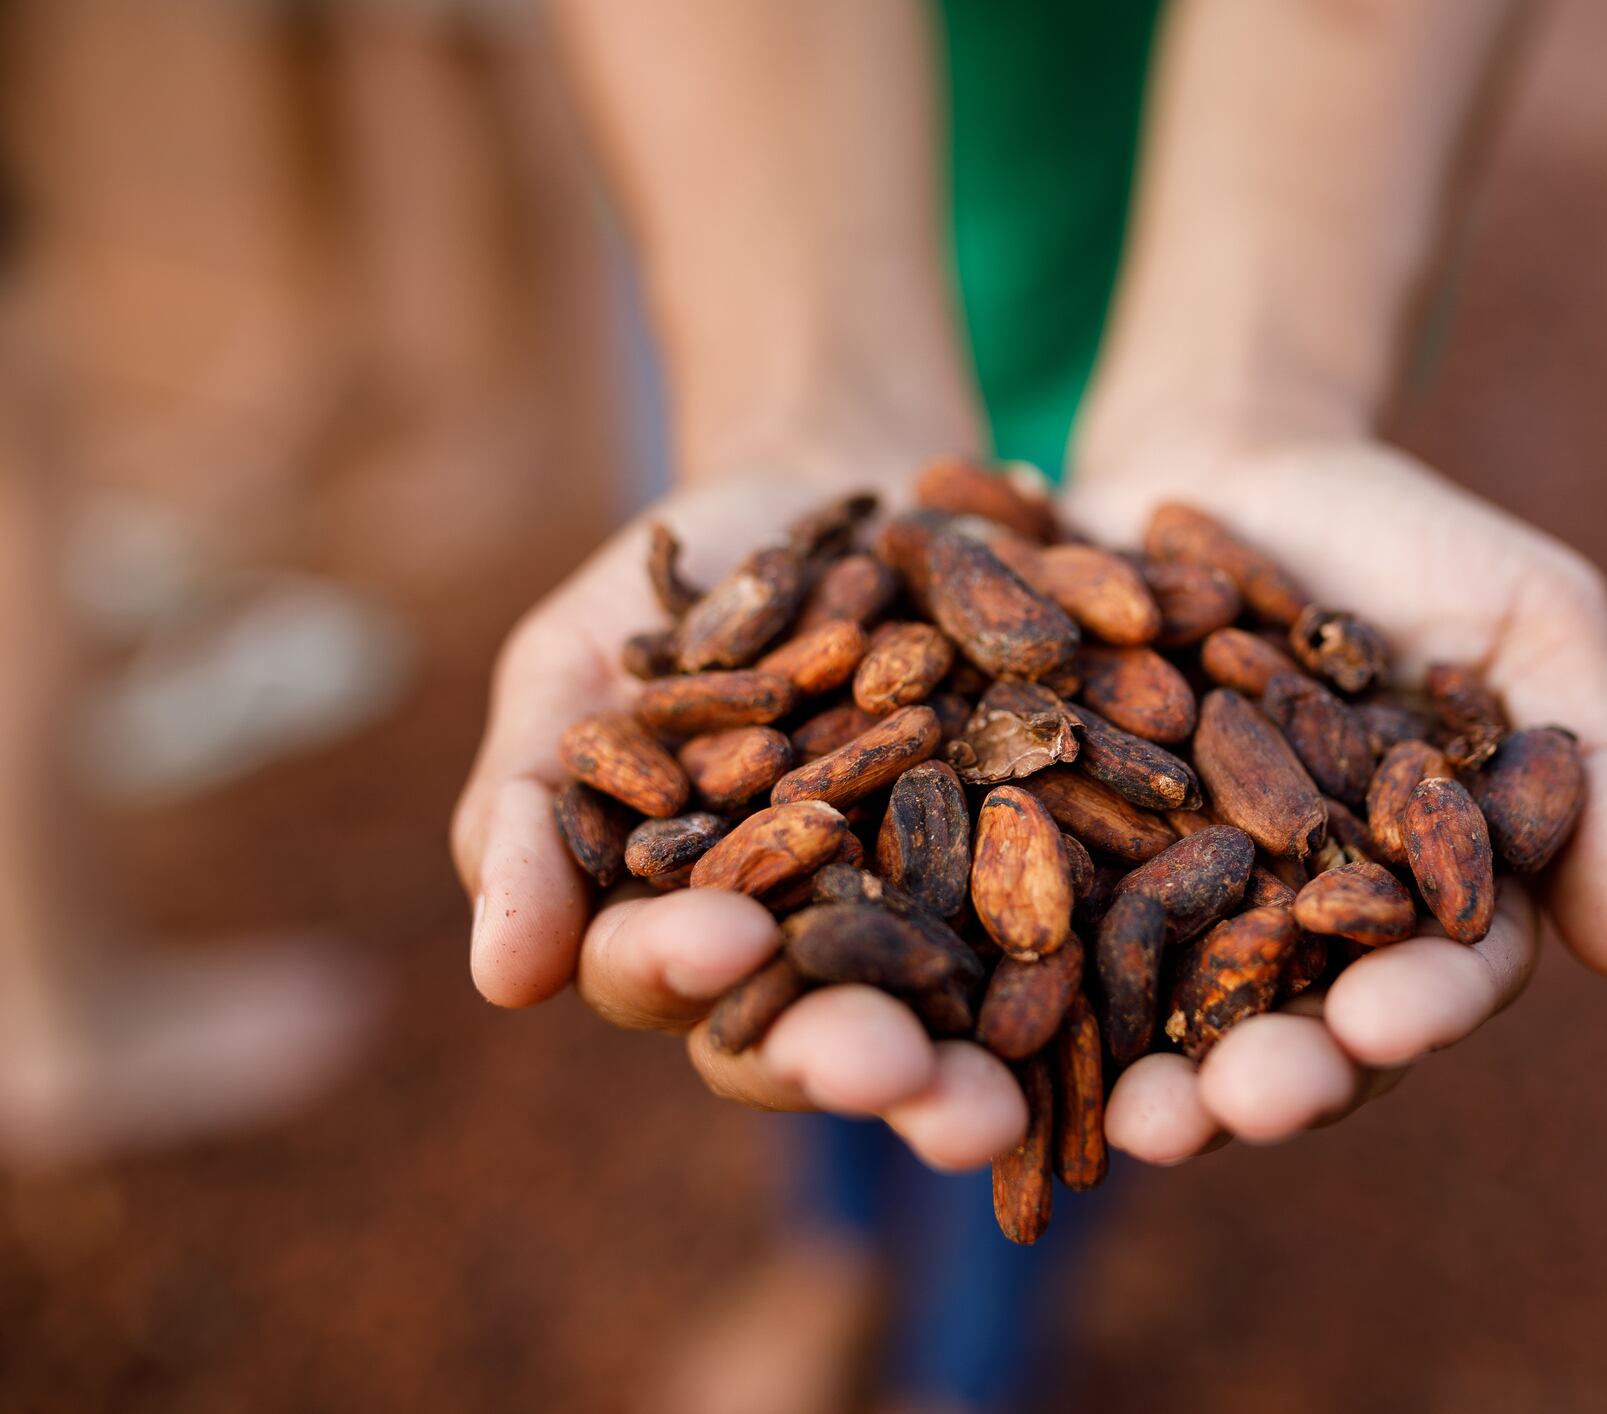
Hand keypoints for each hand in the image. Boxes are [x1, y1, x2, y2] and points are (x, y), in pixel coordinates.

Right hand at [450, 469, 1024, 1171]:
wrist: (842, 488)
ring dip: (966, 1073)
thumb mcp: (574, 670)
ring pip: (944, 1023)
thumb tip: (501, 982)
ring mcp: (932, 921)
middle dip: (845, 1058)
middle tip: (885, 1073)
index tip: (723, 937)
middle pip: (814, 1032)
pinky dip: (1082, 963)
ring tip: (993, 1105)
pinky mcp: (1041, 876)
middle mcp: (811, 951)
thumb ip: (531, 813)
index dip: (685, 963)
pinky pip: (1065, 930)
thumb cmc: (679, 587)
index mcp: (682, 923)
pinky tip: (1104, 989)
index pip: (664, 971)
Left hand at [1063, 436, 1606, 1162]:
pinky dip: (1037, 973)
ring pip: (1172, 1010)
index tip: (1379, 1021)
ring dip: (1153, 1076)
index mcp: (1426, 892)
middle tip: (1237, 1107)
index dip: (1415, 1006)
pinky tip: (1008, 1018)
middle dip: (1277, 1074)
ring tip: (1130, 1125)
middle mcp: (1302, 923)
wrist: (1231, 451)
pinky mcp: (1072, 858)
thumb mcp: (1534, 617)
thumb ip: (1600, 769)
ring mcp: (1181, 898)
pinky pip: (1051, 927)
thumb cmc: (1408, 535)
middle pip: (1300, 1025)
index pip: (1441, 970)